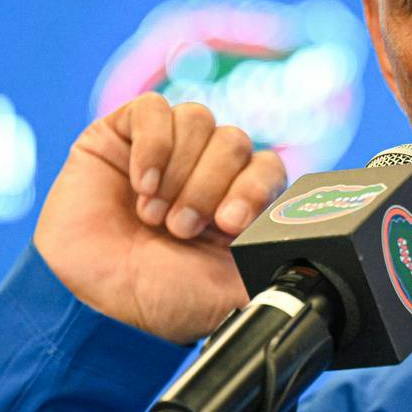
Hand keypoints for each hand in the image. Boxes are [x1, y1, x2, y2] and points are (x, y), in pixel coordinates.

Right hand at [33, 94, 287, 343]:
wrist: (97, 302)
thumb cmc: (161, 299)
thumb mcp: (234, 294)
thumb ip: (274, 272)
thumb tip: (315, 273)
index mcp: (239, 202)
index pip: (268, 167)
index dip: (255, 187)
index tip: (229, 224)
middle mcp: (206, 171)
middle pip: (235, 141)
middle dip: (210, 187)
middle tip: (182, 229)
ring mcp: (165, 149)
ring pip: (199, 120)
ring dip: (180, 171)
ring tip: (155, 214)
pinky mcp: (122, 135)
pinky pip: (152, 109)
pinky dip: (152, 145)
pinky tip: (140, 183)